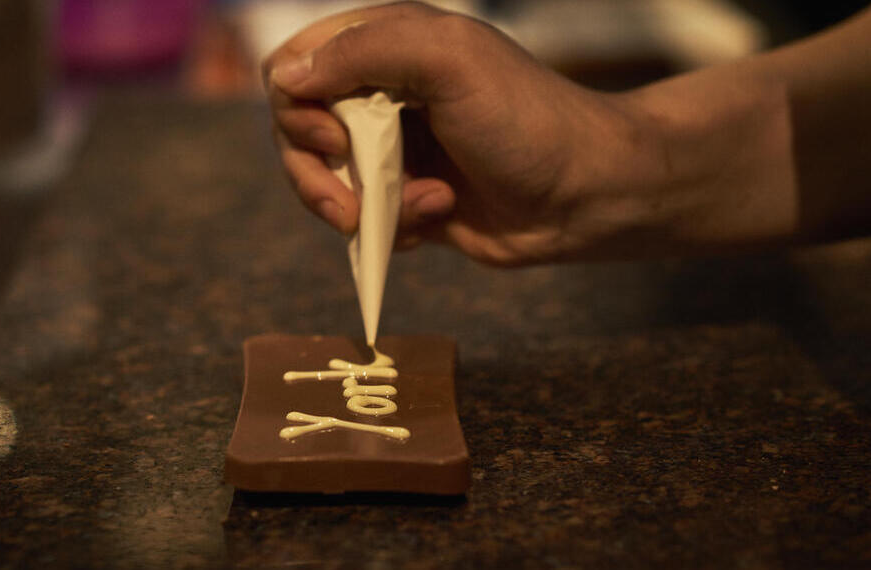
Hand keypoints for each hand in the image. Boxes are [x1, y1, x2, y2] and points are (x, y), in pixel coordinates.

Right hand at [263, 2, 665, 264]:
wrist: (584, 195)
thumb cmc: (525, 119)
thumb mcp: (447, 61)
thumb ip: (364, 53)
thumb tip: (286, 77)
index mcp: (386, 46)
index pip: (293, 64)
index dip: (296, 105)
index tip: (333, 137)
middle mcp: (382, 95)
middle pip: (296, 132)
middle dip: (319, 174)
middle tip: (353, 202)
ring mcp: (394, 150)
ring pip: (325, 183)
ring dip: (364, 205)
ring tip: (425, 206)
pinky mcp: (408, 199)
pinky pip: (362, 220)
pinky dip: (392, 226)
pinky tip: (440, 215)